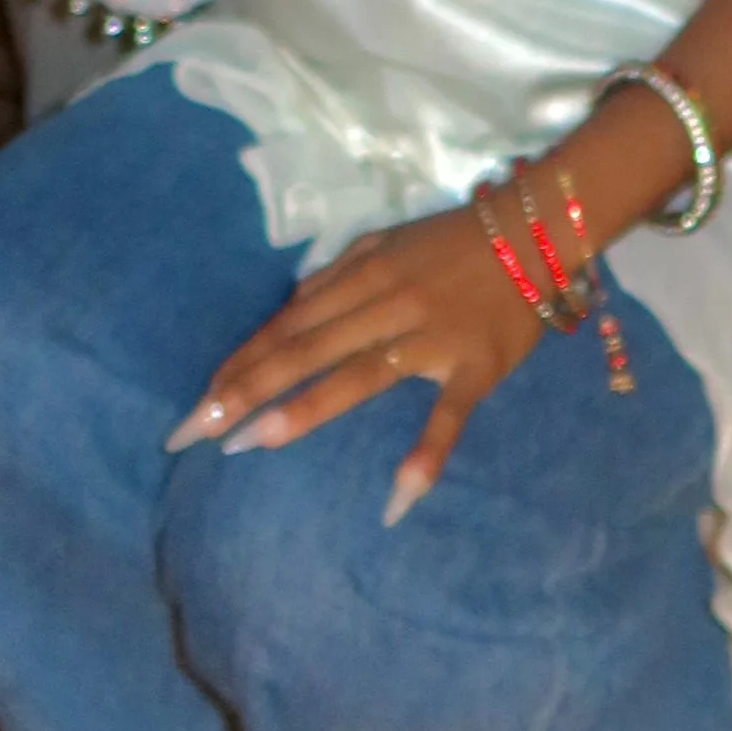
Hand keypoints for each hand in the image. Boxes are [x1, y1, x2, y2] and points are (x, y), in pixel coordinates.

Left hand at [164, 204, 539, 527]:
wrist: (536, 231)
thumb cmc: (451, 242)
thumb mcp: (383, 243)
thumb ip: (335, 277)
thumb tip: (289, 310)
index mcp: (360, 275)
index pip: (288, 325)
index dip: (242, 361)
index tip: (199, 401)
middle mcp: (384, 304)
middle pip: (305, 349)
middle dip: (247, 389)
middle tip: (196, 430)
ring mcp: (429, 338)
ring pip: (357, 375)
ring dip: (304, 408)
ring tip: (254, 441)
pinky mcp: (474, 368)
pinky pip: (446, 416)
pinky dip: (424, 455)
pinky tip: (395, 499)